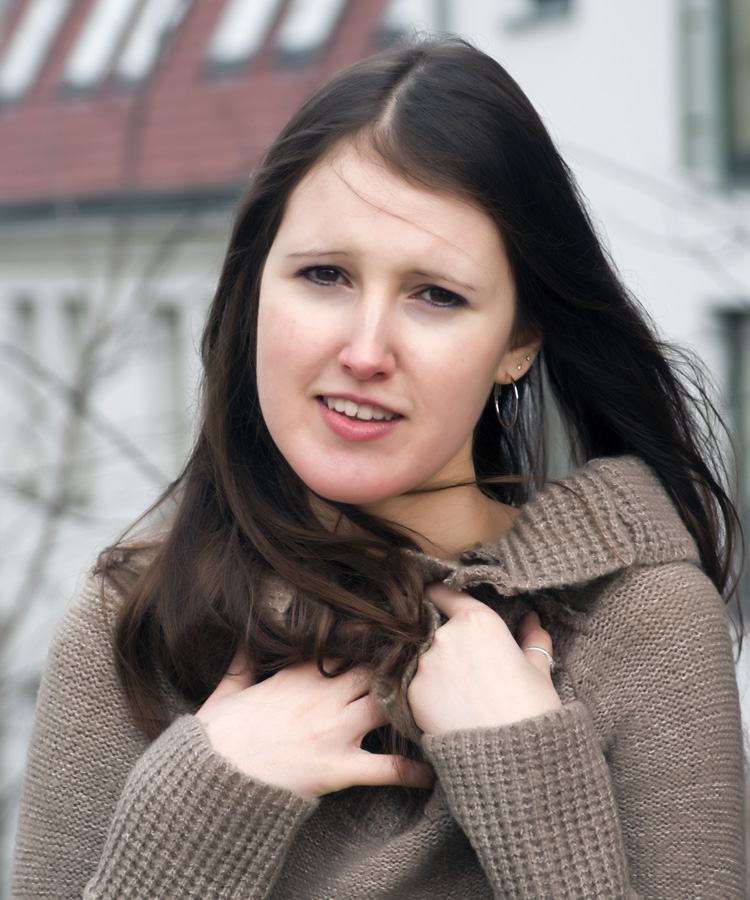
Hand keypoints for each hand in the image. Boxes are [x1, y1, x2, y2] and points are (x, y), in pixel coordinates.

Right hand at [196, 655, 433, 798]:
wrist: (212, 777)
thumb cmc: (217, 736)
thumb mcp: (228, 690)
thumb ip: (242, 661)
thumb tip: (244, 638)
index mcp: (297, 674)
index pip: (343, 646)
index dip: (368, 642)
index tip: (388, 638)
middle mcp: (322, 695)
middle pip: (373, 671)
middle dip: (395, 668)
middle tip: (421, 668)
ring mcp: (333, 730)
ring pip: (385, 706)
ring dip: (407, 707)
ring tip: (430, 707)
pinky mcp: (338, 767)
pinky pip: (384, 768)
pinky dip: (410, 771)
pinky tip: (431, 773)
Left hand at [407, 583, 561, 734]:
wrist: (513, 761)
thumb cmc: (532, 712)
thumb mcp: (538, 671)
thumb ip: (532, 640)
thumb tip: (532, 621)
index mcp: (478, 620)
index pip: (445, 593)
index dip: (442, 597)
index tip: (440, 601)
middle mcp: (446, 635)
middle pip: (434, 627)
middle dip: (445, 640)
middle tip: (464, 665)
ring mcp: (426, 663)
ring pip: (424, 657)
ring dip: (435, 667)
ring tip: (460, 693)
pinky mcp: (413, 692)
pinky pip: (417, 684)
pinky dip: (429, 692)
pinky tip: (450, 709)